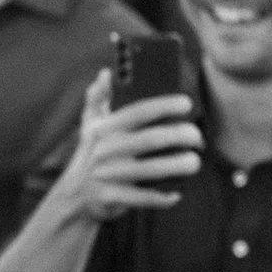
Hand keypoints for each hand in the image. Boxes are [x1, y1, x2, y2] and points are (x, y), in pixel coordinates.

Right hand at [48, 70, 202, 224]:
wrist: (74, 196)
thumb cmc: (90, 155)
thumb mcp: (89, 126)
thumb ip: (97, 98)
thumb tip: (105, 73)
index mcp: (104, 128)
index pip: (138, 112)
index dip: (164, 106)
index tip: (186, 104)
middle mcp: (106, 149)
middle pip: (150, 140)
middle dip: (179, 136)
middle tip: (198, 137)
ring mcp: (107, 174)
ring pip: (150, 169)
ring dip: (177, 166)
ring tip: (195, 163)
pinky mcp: (110, 197)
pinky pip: (141, 197)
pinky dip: (161, 197)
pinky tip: (177, 194)